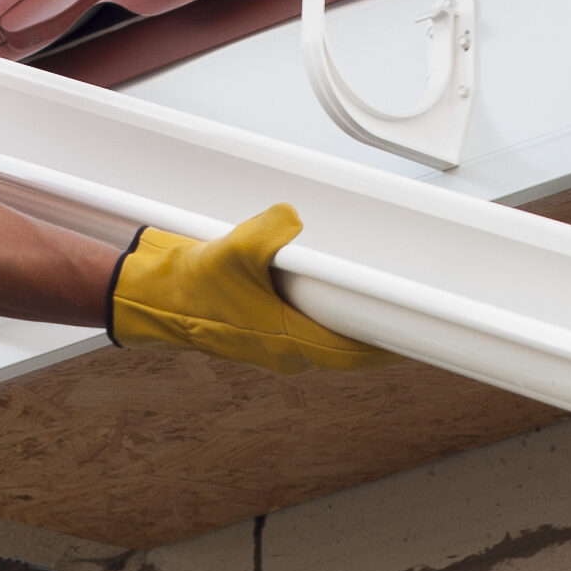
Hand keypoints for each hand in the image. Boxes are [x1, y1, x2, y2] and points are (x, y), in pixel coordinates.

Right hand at [109, 208, 391, 373]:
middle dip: (374, 334)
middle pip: (345, 348)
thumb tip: (292, 219)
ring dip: (348, 326)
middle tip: (402, 314)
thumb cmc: (191, 286)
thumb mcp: (233, 250)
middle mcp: (284, 350)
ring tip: (371, 303)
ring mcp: (272, 344)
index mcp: (286, 339)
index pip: (353, 352)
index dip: (387, 346)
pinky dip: (323, 317)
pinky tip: (324, 295)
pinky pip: (305, 330)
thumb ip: (269, 232)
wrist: (153, 298)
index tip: (417, 337)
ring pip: (326, 340)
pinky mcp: (260, 333)